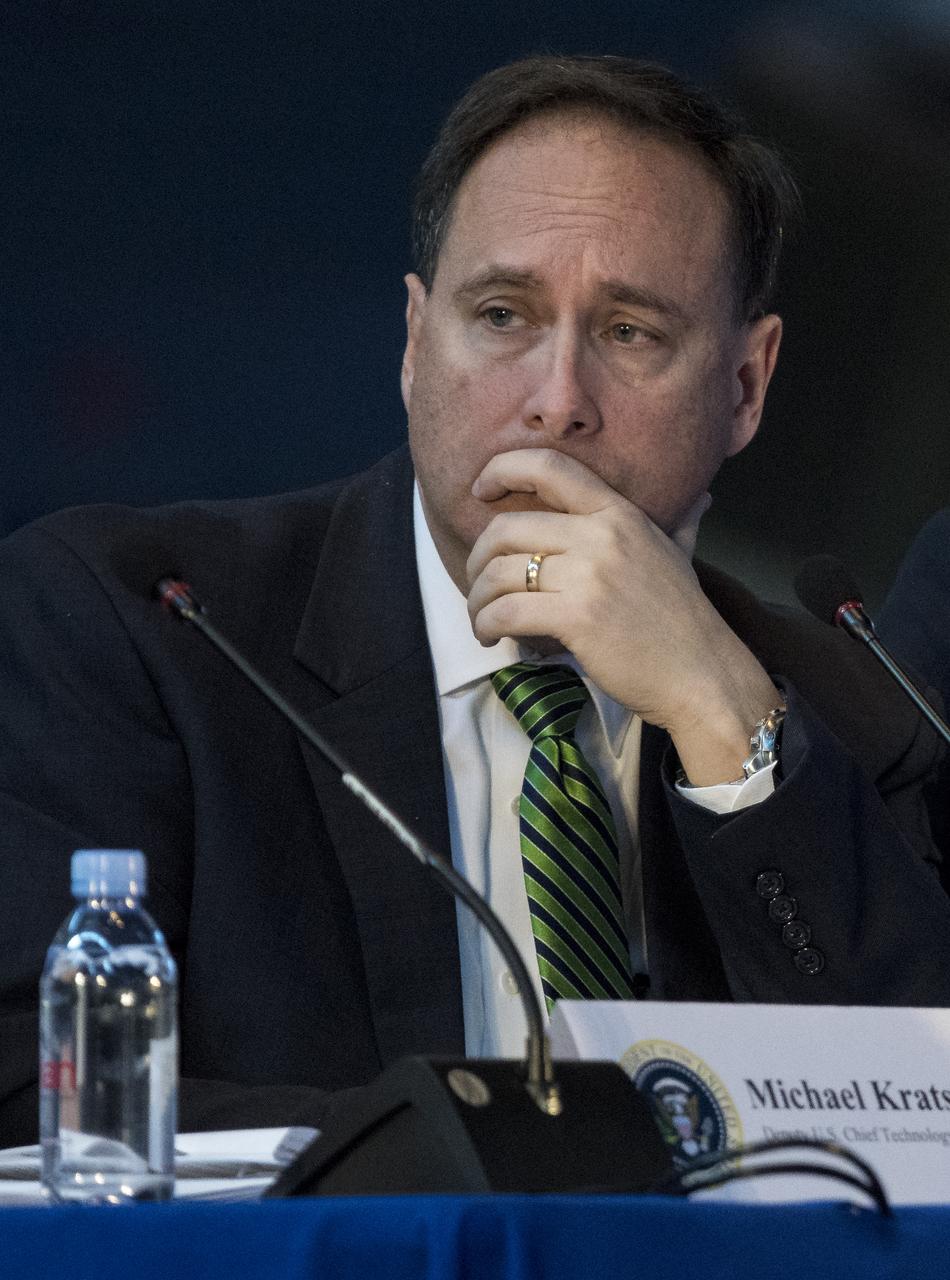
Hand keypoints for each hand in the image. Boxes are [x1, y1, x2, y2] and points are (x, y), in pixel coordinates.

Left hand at [465, 449, 781, 784]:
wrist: (703, 675)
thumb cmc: (684, 621)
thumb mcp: (679, 556)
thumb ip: (681, 522)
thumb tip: (701, 498)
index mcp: (619, 513)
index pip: (549, 467)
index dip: (502, 469)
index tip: (481, 490)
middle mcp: (602, 536)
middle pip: (506, 528)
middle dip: (477, 560)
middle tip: (479, 586)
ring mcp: (590, 576)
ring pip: (498, 573)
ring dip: (477, 600)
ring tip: (482, 619)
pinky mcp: (577, 617)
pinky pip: (505, 612)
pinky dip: (485, 625)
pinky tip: (490, 637)